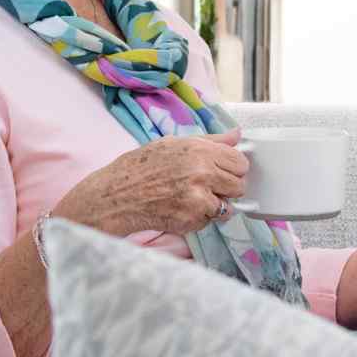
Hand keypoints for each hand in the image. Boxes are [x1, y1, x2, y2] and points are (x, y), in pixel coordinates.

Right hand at [61, 129, 248, 235]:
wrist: (117, 195)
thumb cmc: (141, 167)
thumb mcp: (173, 143)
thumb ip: (210, 140)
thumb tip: (236, 135)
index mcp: (200, 150)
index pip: (240, 162)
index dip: (232, 168)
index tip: (223, 171)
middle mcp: (202, 172)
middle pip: (239, 185)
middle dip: (226, 188)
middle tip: (207, 187)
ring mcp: (199, 198)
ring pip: (227, 206)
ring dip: (214, 206)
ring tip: (192, 199)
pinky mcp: (192, 219)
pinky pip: (210, 221)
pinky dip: (200, 218)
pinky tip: (181, 209)